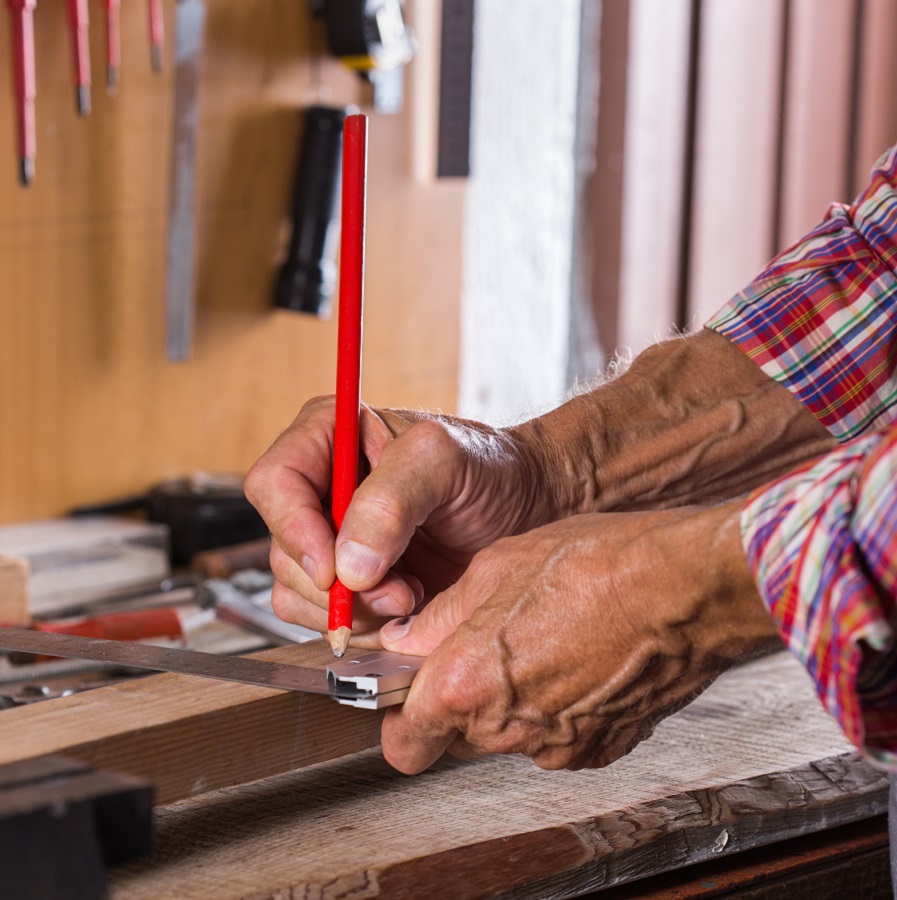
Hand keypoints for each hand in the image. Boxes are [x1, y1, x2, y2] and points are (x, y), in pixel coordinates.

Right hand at [244, 396, 547, 647]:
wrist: (528, 511)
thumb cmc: (492, 470)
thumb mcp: (448, 460)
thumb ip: (394, 497)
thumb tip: (347, 563)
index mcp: (330, 435)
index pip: (274, 483)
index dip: (294, 531)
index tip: (336, 570)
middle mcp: (320, 486)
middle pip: (284, 548)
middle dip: (337, 584)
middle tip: (398, 589)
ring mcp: (331, 538)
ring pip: (296, 591)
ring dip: (352, 609)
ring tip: (410, 594)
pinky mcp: (348, 580)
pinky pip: (321, 618)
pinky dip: (360, 625)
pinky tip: (405, 607)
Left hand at [378, 500, 780, 772]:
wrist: (685, 588)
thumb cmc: (598, 565)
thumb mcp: (498, 567)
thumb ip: (442, 616)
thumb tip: (407, 639)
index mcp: (469, 683)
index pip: (403, 742)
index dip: (400, 717)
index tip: (408, 692)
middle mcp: (508, 728)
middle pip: (454, 738)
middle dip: (457, 702)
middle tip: (481, 651)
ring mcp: (557, 745)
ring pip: (506, 737)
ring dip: (509, 703)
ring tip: (540, 644)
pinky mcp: (600, 749)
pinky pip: (555, 738)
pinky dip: (555, 710)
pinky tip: (576, 660)